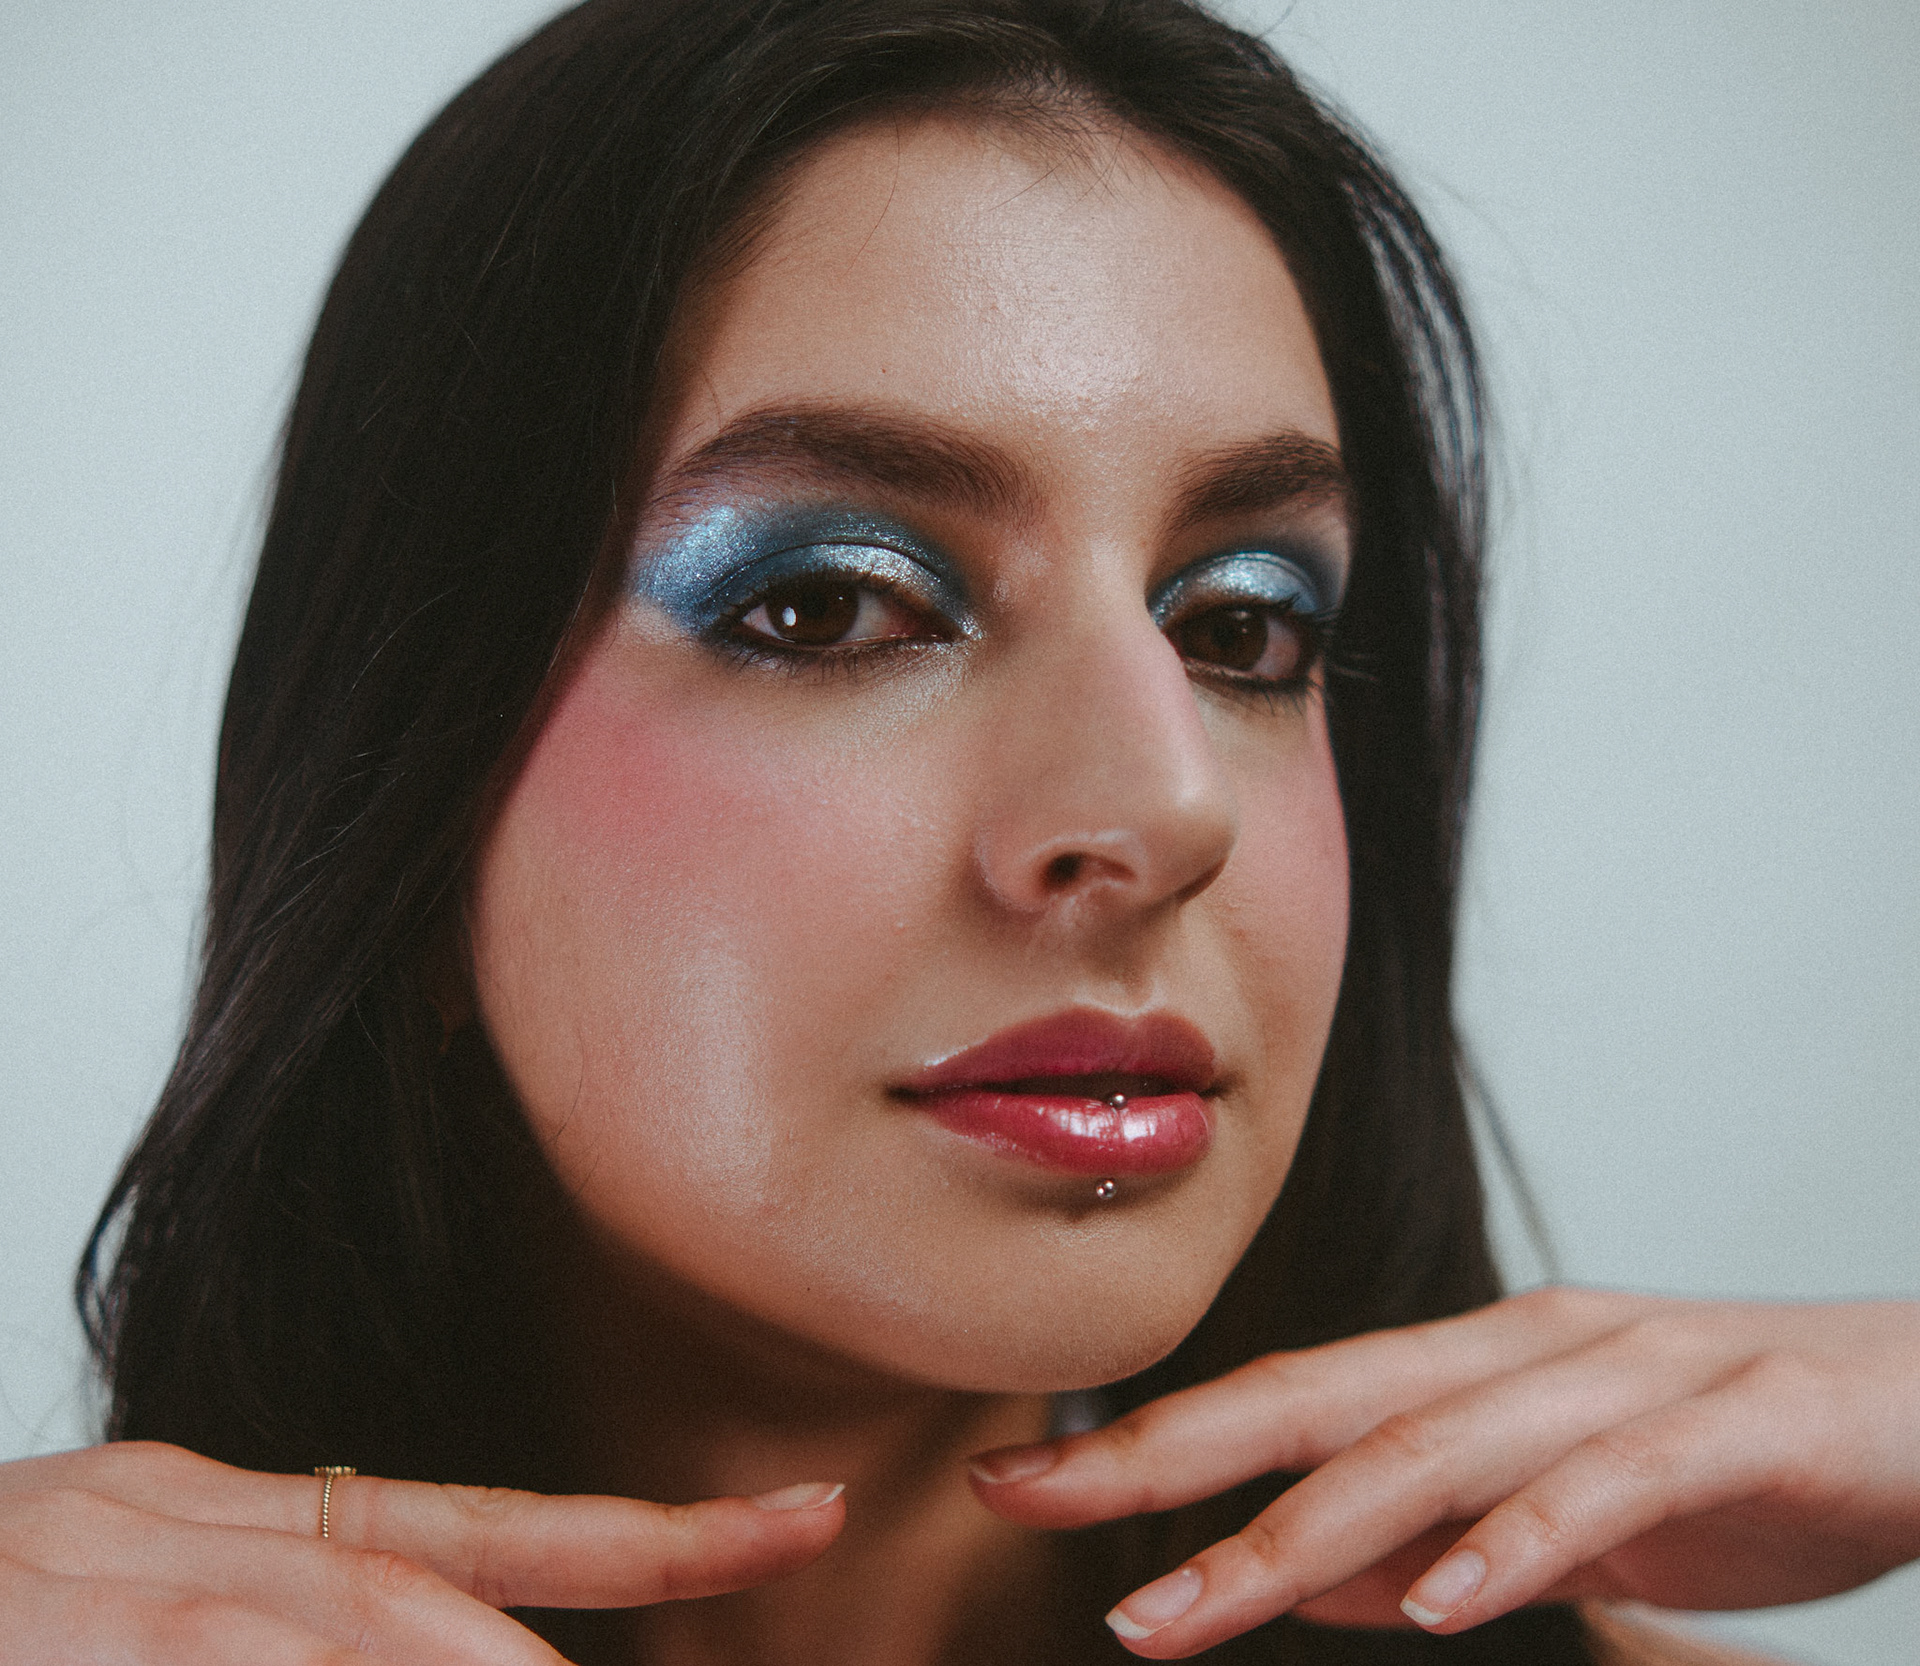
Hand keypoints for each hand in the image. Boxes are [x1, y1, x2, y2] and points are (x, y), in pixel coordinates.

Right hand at [0, 1440, 843, 1662]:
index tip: (794, 1522)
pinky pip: (245, 1656)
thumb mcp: (120, 1595)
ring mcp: (94, 1587)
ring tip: (584, 1651)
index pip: (477, 1523)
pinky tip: (398, 1657)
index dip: (650, 1537)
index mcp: (204, 1519)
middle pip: (426, 1611)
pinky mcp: (53, 1625)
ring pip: (353, 1637)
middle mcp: (163, 1536)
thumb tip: (467, 1639)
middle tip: (732, 1572)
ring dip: (475, 1663)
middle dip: (566, 1643)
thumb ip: (282, 1613)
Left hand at [968, 1288, 1919, 1656]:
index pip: (1287, 1397)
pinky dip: (1516, 1540)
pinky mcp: (1732, 1424)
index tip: (1023, 1482)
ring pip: (1439, 1443)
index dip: (1155, 1439)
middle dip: (1175, 1460)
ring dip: (1310, 1526)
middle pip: (1327, 1402)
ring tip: (1198, 1600)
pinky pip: (1607, 1483)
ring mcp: (1627, 1378)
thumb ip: (1419, 1534)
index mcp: (1476, 1364)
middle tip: (1040, 1509)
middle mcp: (1527, 1351)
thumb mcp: (1551, 1506)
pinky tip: (1439, 1601)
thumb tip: (1282, 1573)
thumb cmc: (1731, 1454)